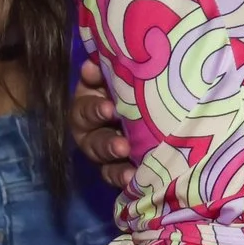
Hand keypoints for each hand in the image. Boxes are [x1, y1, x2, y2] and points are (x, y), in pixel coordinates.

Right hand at [70, 56, 134, 191]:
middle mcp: (92, 130)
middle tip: (122, 146)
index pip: (84, 109)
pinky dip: (124, 178)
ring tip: (129, 171)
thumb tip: (91, 65)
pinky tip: (134, 179)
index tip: (109, 109)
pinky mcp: (118, 166)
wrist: (159, 102)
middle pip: (93, 140)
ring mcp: (105, 151)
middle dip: (106, 143)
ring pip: (104, 161)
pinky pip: (117, 176)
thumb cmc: (134, 83)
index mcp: (89, 105)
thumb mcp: (120, 76)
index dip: (93, 109)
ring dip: (115, 166)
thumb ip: (106, 72)